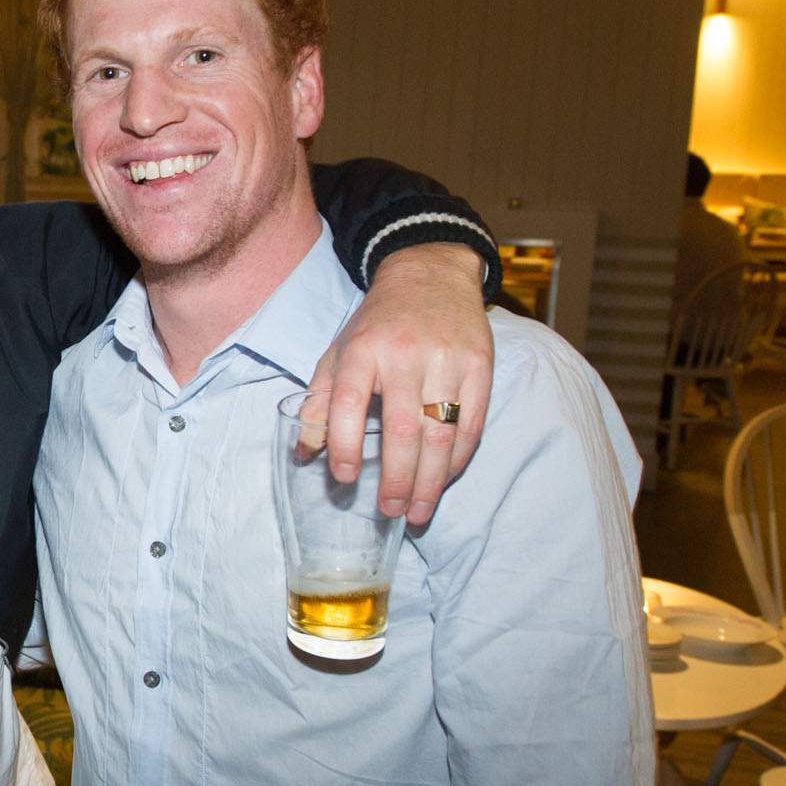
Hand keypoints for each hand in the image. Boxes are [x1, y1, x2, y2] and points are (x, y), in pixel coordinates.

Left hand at [304, 243, 491, 524]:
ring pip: (441, 432)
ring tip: (416, 512)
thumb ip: (319, 400)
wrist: (431, 272)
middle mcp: (405, 355)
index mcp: (362, 350)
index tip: (344, 477)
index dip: (344, 443)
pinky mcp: (480, 366)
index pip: (348, 401)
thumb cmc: (378, 322)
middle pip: (402, 427)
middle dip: (396, 478)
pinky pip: (472, 423)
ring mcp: (448, 361)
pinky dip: (457, 459)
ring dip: (429, 480)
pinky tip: (443, 481)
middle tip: (389, 511)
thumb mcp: (339, 351)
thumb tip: (304, 452)